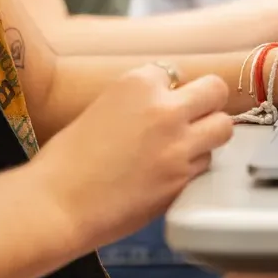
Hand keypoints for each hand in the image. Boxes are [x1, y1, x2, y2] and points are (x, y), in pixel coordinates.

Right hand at [31, 67, 232, 250]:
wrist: (55, 205)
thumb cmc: (65, 161)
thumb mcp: (101, 109)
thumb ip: (137, 102)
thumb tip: (160, 105)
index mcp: (138, 84)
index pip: (173, 72)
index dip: (167, 89)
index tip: (157, 103)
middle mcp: (165, 109)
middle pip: (216, 90)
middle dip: (208, 100)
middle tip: (196, 114)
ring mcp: (178, 145)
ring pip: (222, 128)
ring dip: (207, 134)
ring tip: (186, 145)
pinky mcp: (183, 179)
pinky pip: (206, 164)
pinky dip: (194, 165)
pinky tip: (172, 171)